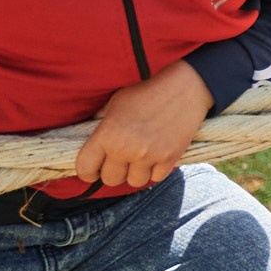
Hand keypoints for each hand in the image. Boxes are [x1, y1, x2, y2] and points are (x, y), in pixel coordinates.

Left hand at [75, 60, 212, 187]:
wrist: (185, 88)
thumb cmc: (147, 92)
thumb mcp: (115, 102)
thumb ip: (100, 122)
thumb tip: (88, 137)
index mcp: (106, 135)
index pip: (85, 169)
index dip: (88, 172)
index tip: (94, 169)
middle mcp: (125, 149)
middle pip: (111, 180)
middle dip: (114, 172)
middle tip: (121, 161)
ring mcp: (148, 156)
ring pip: (134, 182)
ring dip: (136, 173)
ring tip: (140, 159)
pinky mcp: (169, 158)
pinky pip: (156, 177)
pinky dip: (155, 170)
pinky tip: (156, 156)